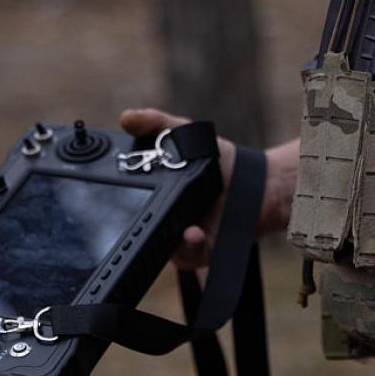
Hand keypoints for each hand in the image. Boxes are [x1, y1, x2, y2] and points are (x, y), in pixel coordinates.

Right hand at [120, 108, 234, 269]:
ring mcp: (179, 238)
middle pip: (137, 230)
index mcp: (154, 194)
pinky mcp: (199, 252)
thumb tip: (126, 118)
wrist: (260, 185)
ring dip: (169, 240)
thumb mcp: (185, 135)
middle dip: (135, 228)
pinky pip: (185, 257)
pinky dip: (188, 247)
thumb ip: (156, 124)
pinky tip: (195, 233)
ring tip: (184, 229)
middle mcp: (162, 218)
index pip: (126, 202)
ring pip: (159, 248)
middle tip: (140, 216)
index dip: (117, 202)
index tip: (114, 194)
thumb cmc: (221, 161)